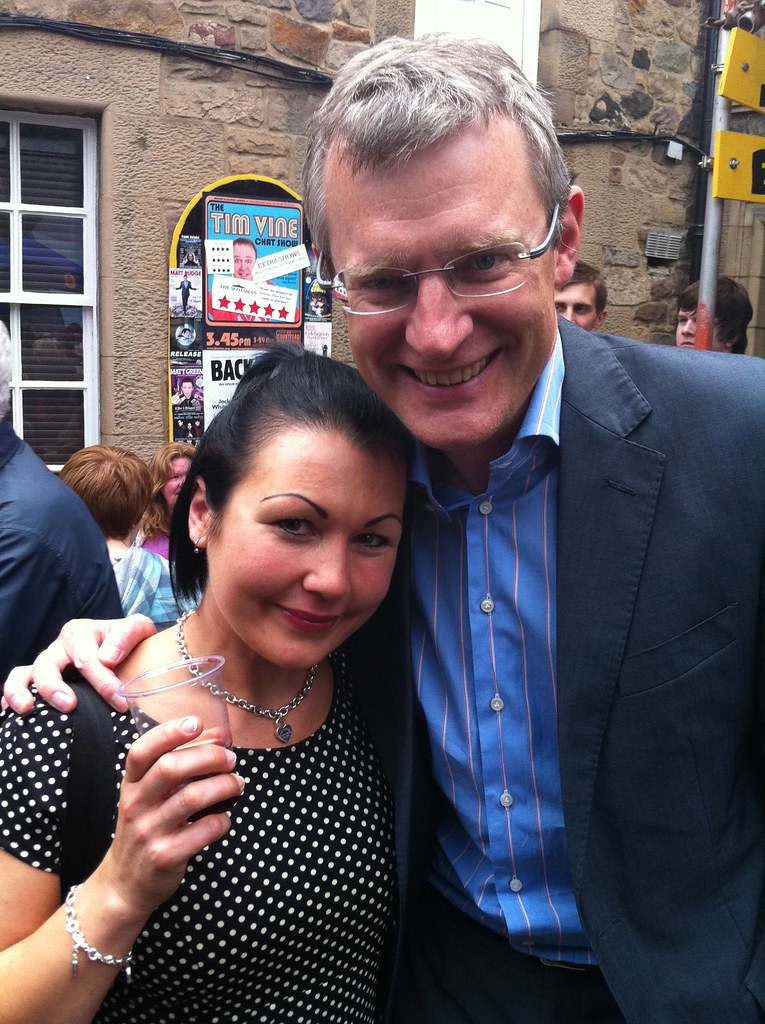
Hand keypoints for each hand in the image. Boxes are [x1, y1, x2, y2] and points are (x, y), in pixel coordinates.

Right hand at [2, 615, 156, 714]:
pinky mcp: (38, 680)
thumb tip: (107, 658)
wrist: (128, 650)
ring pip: (23, 674)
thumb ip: (127, 635)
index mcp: (80, 632)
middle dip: (55, 687)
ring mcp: (46, 664)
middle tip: (69, 706)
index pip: (86, 658)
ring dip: (21, 692)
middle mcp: (58, 648)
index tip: (121, 703)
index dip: (103, 682)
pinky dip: (11, 699)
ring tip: (27, 710)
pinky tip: (13, 715)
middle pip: (47, 666)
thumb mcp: (138, 629)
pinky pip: (17, 686)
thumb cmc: (130, 642)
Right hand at [102, 716, 242, 917]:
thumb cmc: (145, 828)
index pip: (142, 751)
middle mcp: (135, 805)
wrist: (125, 883)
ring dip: (224, 786)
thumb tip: (218, 735)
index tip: (196, 722)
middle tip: (231, 759)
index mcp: (130, 785)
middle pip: (171, 768)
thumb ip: (179, 764)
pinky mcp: (165, 856)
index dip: (169, 733)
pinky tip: (224, 818)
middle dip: (209, 757)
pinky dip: (222, 820)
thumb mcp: (149, 795)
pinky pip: (204, 830)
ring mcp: (149, 832)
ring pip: (192, 797)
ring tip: (237, 784)